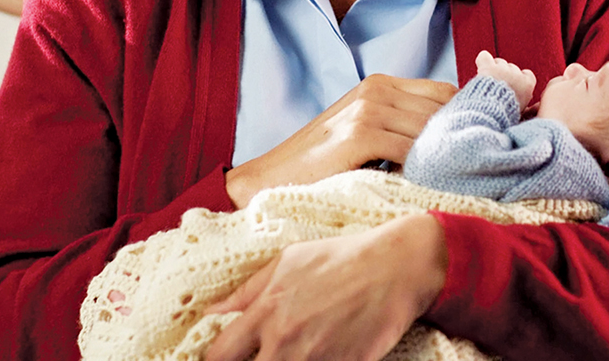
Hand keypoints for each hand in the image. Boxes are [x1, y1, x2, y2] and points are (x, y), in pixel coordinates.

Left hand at [204, 214, 447, 360]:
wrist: (396, 267)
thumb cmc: (342, 258)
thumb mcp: (289, 261)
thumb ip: (247, 291)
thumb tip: (212, 313)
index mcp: (266, 312)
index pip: (218, 357)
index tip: (226, 359)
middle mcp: (285, 341)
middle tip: (264, 355)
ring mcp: (316, 358)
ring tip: (301, 348)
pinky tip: (325, 352)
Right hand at [226, 75, 456, 207]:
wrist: (269, 179)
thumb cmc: (321, 164)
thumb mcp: (365, 132)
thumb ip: (402, 125)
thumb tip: (454, 139)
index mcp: (380, 83)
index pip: (445, 91)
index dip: (463, 116)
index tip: (474, 143)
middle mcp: (376, 89)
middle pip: (443, 110)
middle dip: (458, 139)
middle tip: (468, 169)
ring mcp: (368, 109)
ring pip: (431, 131)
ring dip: (442, 157)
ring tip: (446, 181)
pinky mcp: (360, 134)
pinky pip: (411, 151)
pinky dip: (421, 170)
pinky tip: (420, 186)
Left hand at [475, 50, 535, 111]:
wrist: (491, 112)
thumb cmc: (505, 115)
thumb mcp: (521, 112)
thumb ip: (530, 108)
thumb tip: (538, 107)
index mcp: (527, 85)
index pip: (527, 74)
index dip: (519, 78)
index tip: (512, 84)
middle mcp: (516, 74)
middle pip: (511, 68)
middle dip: (504, 75)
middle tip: (496, 87)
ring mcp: (502, 69)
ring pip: (498, 62)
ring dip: (493, 69)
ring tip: (487, 82)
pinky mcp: (488, 67)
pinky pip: (484, 56)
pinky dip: (482, 60)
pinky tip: (480, 66)